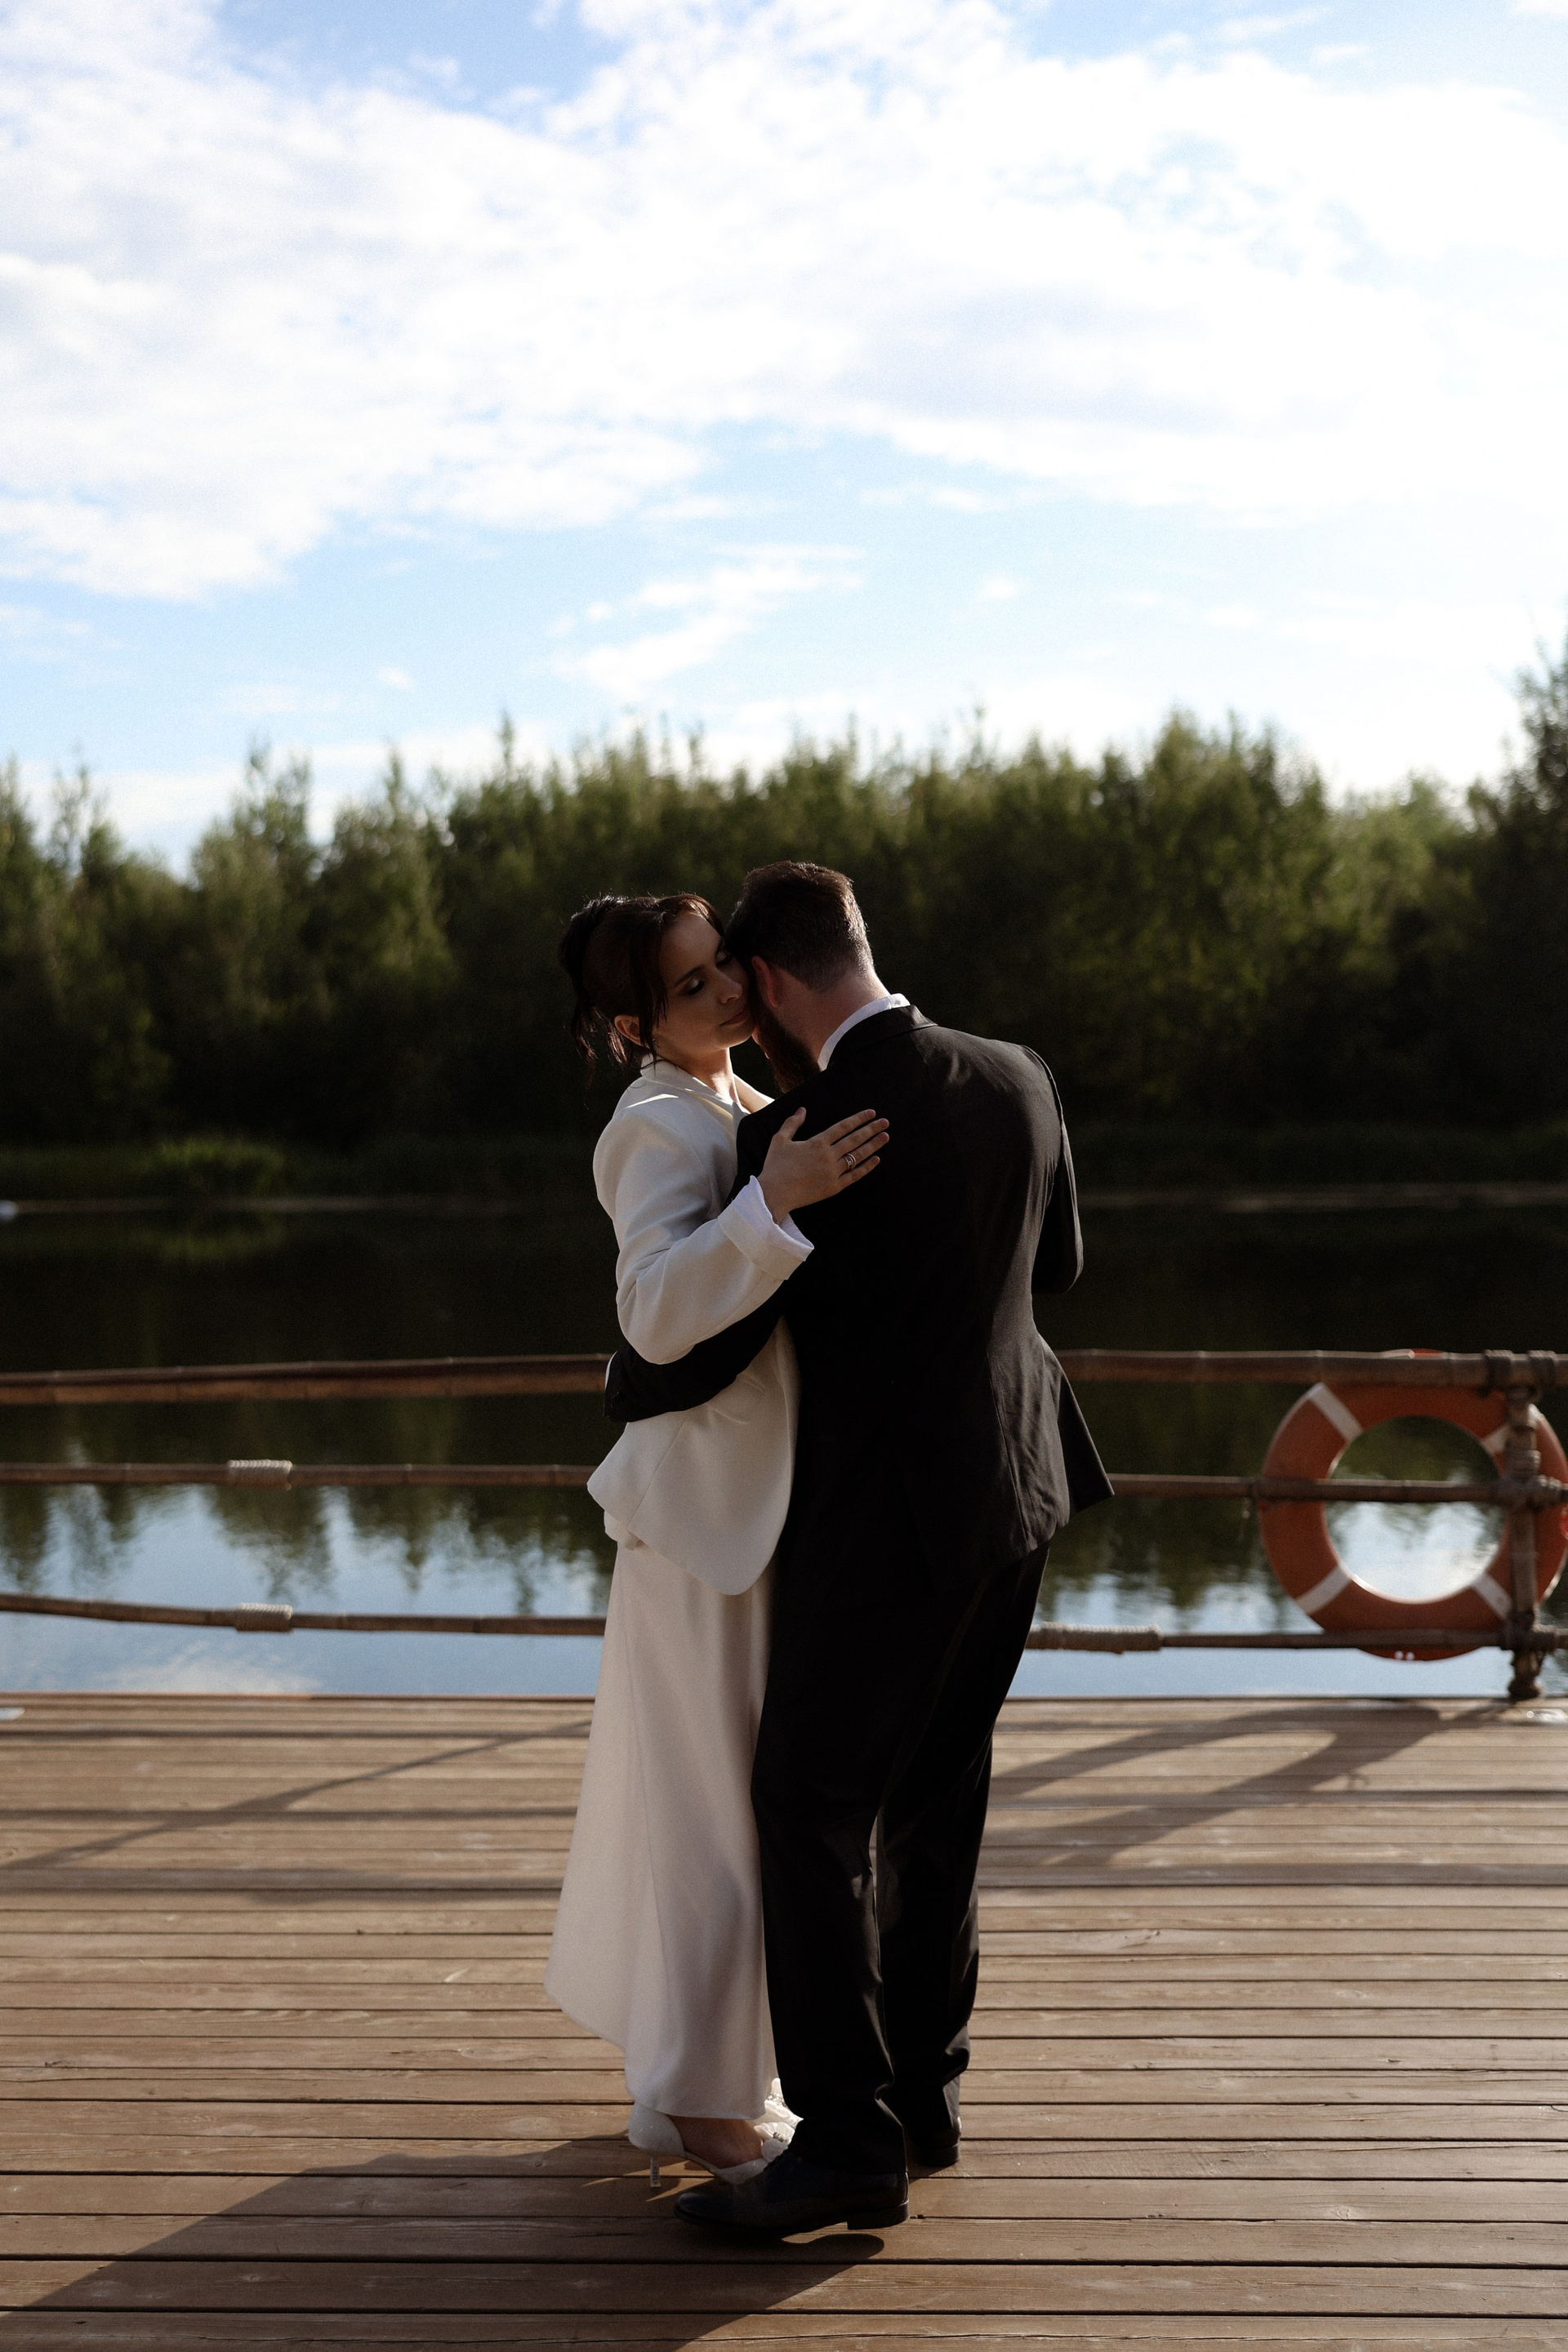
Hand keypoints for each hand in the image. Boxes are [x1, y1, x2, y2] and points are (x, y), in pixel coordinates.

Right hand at [759, 1108, 888, 1220]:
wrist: (774, 1194)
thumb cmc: (775, 1166)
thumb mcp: (780, 1140)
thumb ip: (792, 1123)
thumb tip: (802, 1109)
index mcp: (817, 1143)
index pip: (843, 1127)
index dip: (858, 1119)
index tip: (871, 1113)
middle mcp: (828, 1156)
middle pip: (855, 1139)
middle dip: (871, 1129)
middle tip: (885, 1122)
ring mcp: (833, 1172)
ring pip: (857, 1156)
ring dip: (873, 1146)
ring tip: (885, 1137)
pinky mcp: (834, 1187)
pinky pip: (854, 1176)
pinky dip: (866, 1167)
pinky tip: (876, 1160)